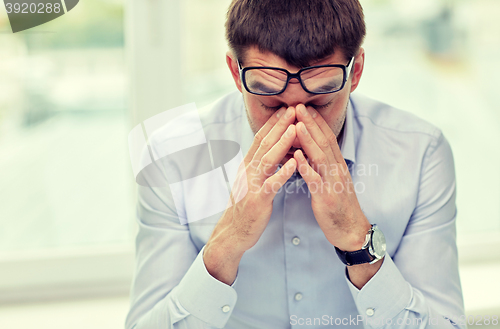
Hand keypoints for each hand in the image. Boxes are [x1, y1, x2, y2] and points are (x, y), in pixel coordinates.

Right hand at [203, 106, 297, 284]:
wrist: (234, 232)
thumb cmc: (247, 206)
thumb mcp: (251, 181)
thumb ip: (260, 165)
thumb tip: (270, 149)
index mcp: (248, 165)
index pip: (261, 138)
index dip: (273, 122)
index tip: (286, 108)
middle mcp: (248, 171)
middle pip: (264, 143)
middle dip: (279, 125)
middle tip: (292, 108)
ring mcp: (252, 185)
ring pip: (267, 159)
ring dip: (281, 143)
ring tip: (294, 128)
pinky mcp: (258, 200)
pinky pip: (271, 183)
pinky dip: (283, 171)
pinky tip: (294, 162)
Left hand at [294, 104, 370, 251]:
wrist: (351, 230)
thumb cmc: (338, 206)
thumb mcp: (332, 181)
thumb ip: (322, 165)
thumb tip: (310, 151)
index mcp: (337, 165)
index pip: (327, 138)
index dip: (316, 122)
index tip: (304, 107)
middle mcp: (337, 169)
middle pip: (323, 142)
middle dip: (310, 123)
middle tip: (298, 106)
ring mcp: (333, 182)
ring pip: (320, 157)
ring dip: (308, 139)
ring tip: (296, 124)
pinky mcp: (326, 197)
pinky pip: (315, 180)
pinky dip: (306, 167)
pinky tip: (296, 156)